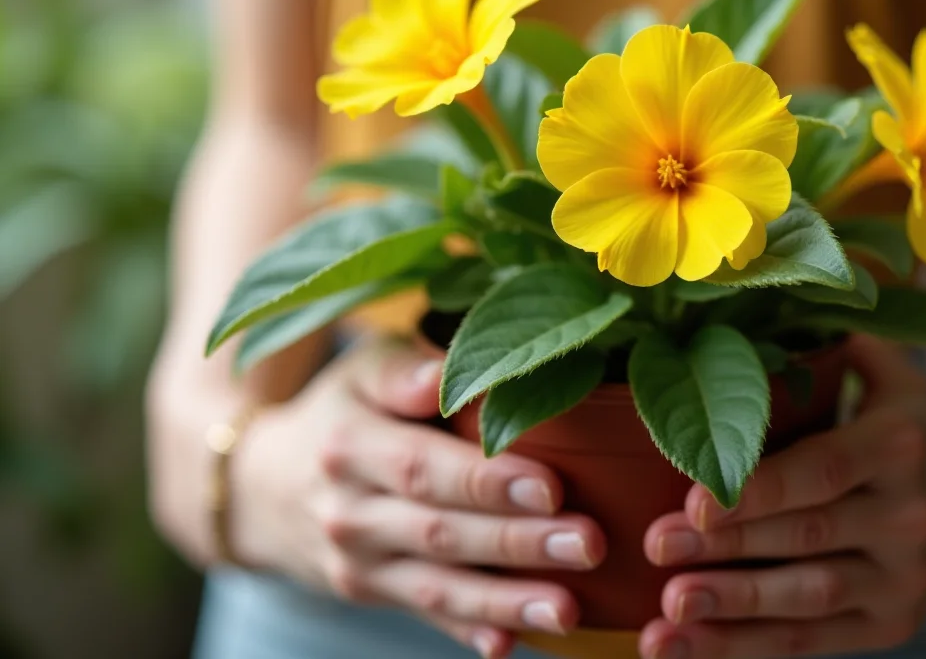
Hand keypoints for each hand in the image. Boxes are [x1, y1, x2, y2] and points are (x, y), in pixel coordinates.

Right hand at [230, 337, 606, 658]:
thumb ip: (403, 369)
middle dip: (516, 542)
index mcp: (351, 445)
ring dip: (504, 601)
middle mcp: (349, 510)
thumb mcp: (360, 369)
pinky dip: (467, 632)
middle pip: (439, 531)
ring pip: (435, 587)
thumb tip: (444, 376)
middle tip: (588, 543)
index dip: (486, 481)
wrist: (263, 484)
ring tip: (568, 609)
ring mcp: (356, 562)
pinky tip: (510, 644)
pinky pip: (423, 614)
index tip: (551, 487)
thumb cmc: (340, 409)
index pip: (423, 467)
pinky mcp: (370, 594)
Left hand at [638, 335, 925, 658]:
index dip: (756, 491)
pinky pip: (815, 642)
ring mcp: (905, 577)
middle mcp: (910, 514)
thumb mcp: (889, 373)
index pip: (823, 469)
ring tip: (665, 616)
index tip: (690, 503)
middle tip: (654, 550)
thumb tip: (744, 293)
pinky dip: (748, 649)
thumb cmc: (910, 428)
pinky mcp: (893, 625)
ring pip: (809, 599)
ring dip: (732, 610)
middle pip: (807, 536)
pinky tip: (689, 648)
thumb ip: (829, 339)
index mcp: (899, 443)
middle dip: (726, 550)